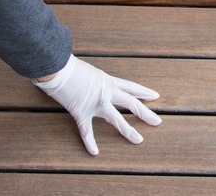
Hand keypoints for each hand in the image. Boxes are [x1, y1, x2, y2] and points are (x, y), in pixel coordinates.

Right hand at [34, 54, 161, 154]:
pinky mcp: (82, 112)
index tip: (155, 96)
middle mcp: (106, 92)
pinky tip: (95, 152)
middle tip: (157, 121)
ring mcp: (96, 104)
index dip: (143, 92)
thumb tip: (92, 84)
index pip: (131, 87)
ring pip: (117, 119)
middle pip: (131, 103)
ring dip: (128, 130)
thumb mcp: (88, 71)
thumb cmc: (69, 64)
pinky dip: (90, 142)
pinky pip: (87, 131)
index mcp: (108, 80)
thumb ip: (94, 80)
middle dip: (145, 113)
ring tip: (139, 140)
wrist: (58, 66)